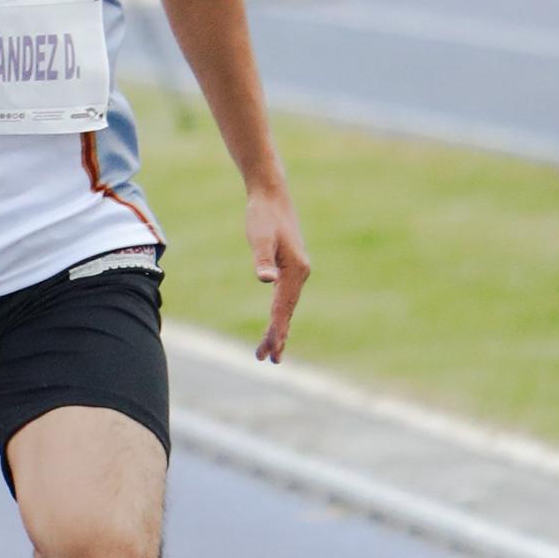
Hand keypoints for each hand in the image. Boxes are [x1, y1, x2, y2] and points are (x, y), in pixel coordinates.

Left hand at [244, 181, 309, 360]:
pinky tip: (276, 321)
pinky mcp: (290, 267)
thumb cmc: (262, 216)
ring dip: (279, 328)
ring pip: (287, 306)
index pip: (283, 308)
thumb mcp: (258, 238)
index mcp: (296, 271)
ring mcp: (296, 271)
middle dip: (278, 337)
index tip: (271, 351)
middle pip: (287, 312)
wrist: (271, 197)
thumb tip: (265, 279)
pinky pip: (285, 297)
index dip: (277, 331)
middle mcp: (300, 273)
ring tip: (268, 351)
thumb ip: (261, 259)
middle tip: (268, 360)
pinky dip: (280, 313)